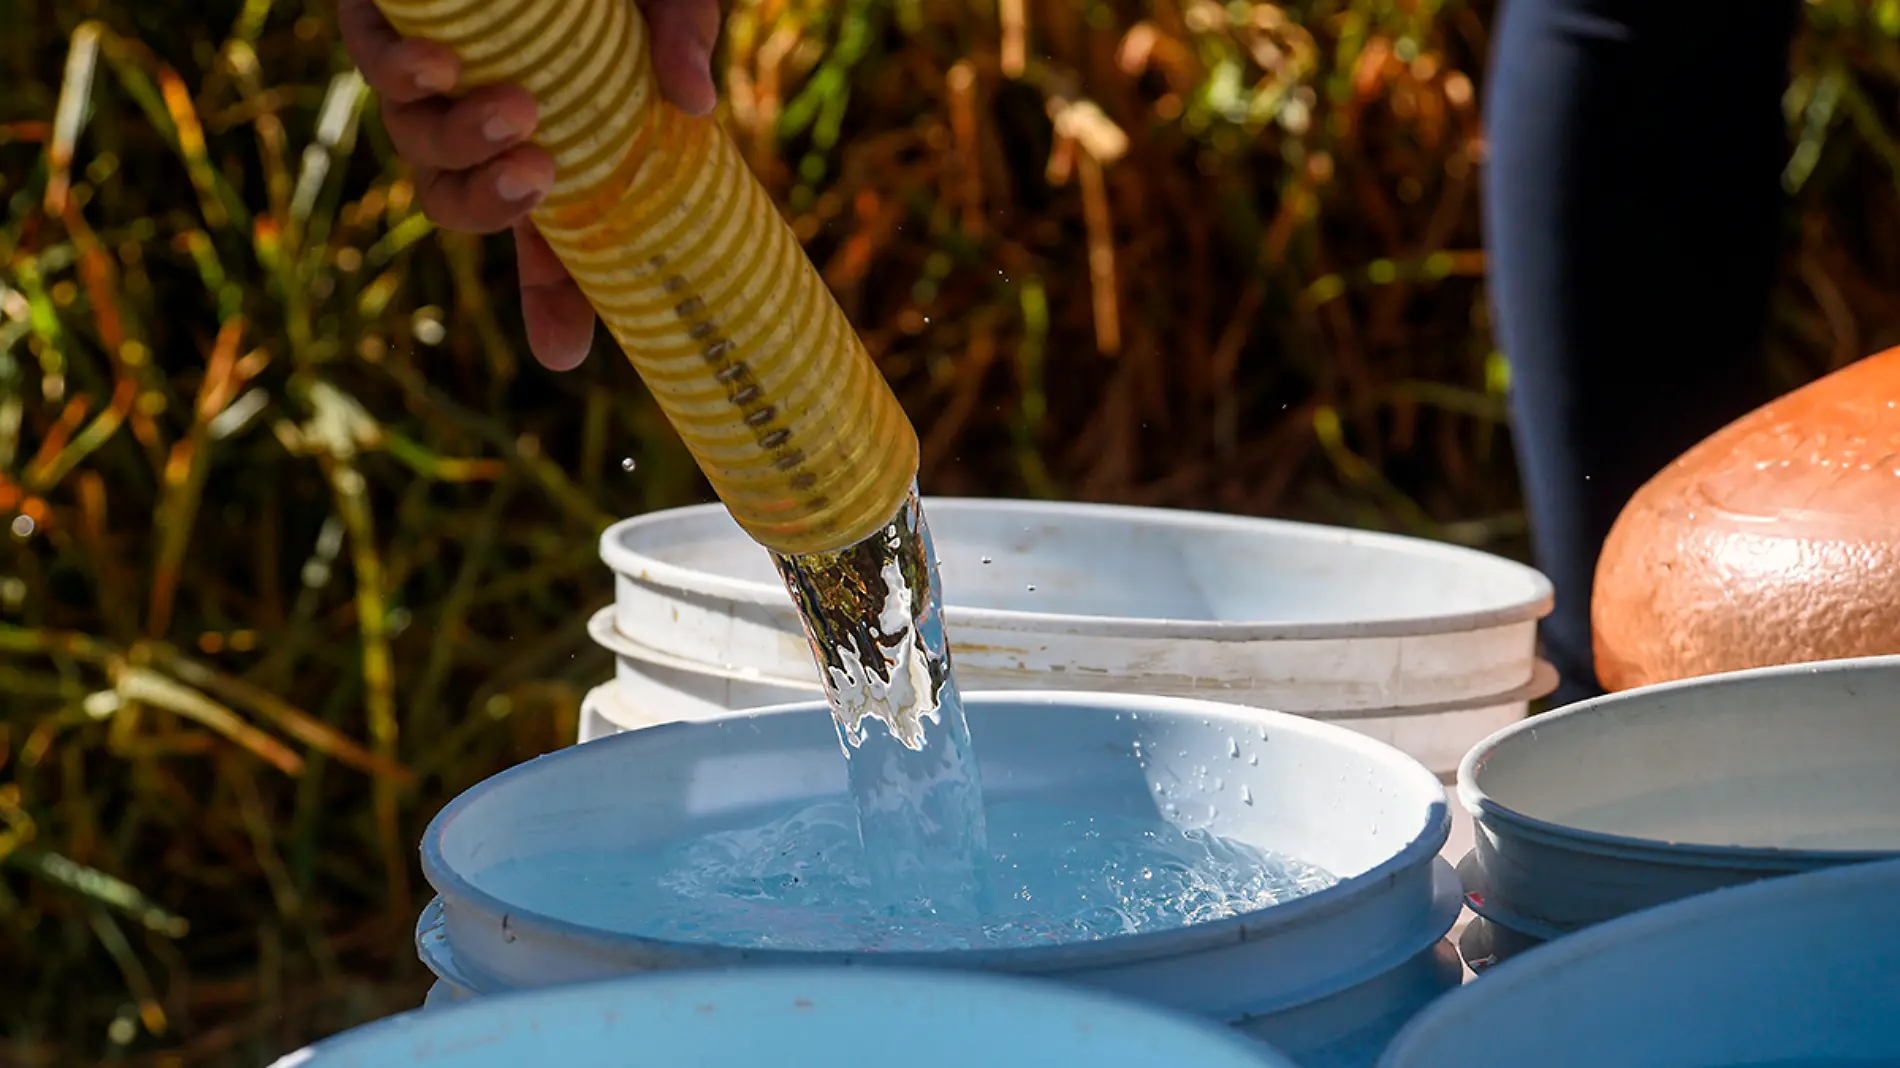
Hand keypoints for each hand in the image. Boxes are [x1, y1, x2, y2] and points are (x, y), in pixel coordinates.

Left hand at [339, 0, 722, 370]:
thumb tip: (692, 100)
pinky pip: (378, 63)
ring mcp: (432, 74)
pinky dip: (405, 72)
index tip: (566, 352)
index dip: (555, 299)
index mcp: (553, 138)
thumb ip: (685, 33)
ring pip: (421, 149)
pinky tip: (443, 64)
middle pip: (463, 205)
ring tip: (516, 111)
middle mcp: (483, 120)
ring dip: (461, 145)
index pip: (547, 240)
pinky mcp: (384, 17)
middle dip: (495, 208)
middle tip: (543, 175)